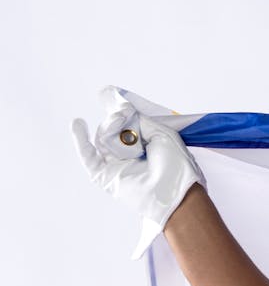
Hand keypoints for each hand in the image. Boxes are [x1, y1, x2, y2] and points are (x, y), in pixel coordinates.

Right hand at [72, 86, 203, 257]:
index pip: (127, 123)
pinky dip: (80, 139)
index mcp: (145, 144)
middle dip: (119, 120)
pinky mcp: (105, 175)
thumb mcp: (162, 134)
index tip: (106, 93)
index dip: (118, 110)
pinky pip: (87, 156)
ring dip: (112, 131)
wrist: (174, 192)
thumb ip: (140, 120)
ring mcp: (116, 164)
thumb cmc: (176, 166)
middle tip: (127, 120)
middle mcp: (129, 153)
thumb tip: (121, 107)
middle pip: (113, 127)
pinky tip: (77, 123)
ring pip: (103, 137)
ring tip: (128, 139)